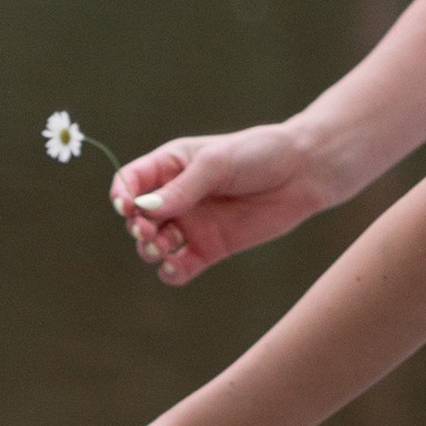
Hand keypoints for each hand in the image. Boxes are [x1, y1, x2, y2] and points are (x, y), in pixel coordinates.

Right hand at [110, 121, 341, 287]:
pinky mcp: (209, 249)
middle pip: (138, 218)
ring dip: (150, 249)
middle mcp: (175, 197)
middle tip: (150, 230)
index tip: (127, 207)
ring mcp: (191, 225)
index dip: (122, 195)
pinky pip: (179, 267)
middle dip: (137, 226)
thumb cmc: (259, 154)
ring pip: (154, 245)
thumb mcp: (217, 164)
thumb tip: (145, 210)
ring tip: (164, 246)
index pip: (131, 182)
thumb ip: (182, 188)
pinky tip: (175, 267)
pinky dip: (171, 272)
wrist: (303, 173)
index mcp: (170, 166)